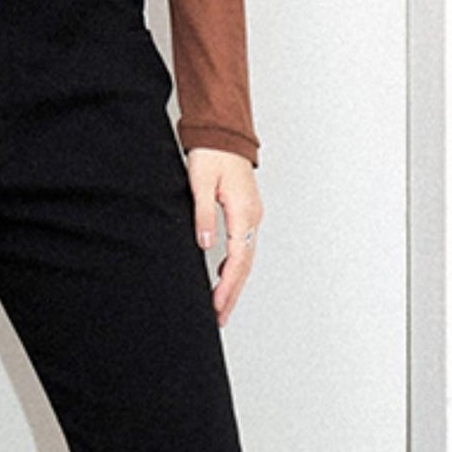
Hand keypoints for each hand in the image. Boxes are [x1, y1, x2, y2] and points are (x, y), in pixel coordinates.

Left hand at [187, 146, 260, 326]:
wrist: (224, 133)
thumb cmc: (213, 154)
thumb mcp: (200, 184)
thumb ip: (203, 216)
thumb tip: (205, 245)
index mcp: (243, 213)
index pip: (237, 260)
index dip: (227, 287)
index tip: (216, 306)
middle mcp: (252, 217)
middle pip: (245, 265)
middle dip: (232, 294)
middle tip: (220, 318)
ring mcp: (251, 215)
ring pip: (245, 258)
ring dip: (234, 283)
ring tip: (221, 306)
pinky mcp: (246, 212)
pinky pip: (243, 246)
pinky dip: (235, 266)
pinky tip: (223, 276)